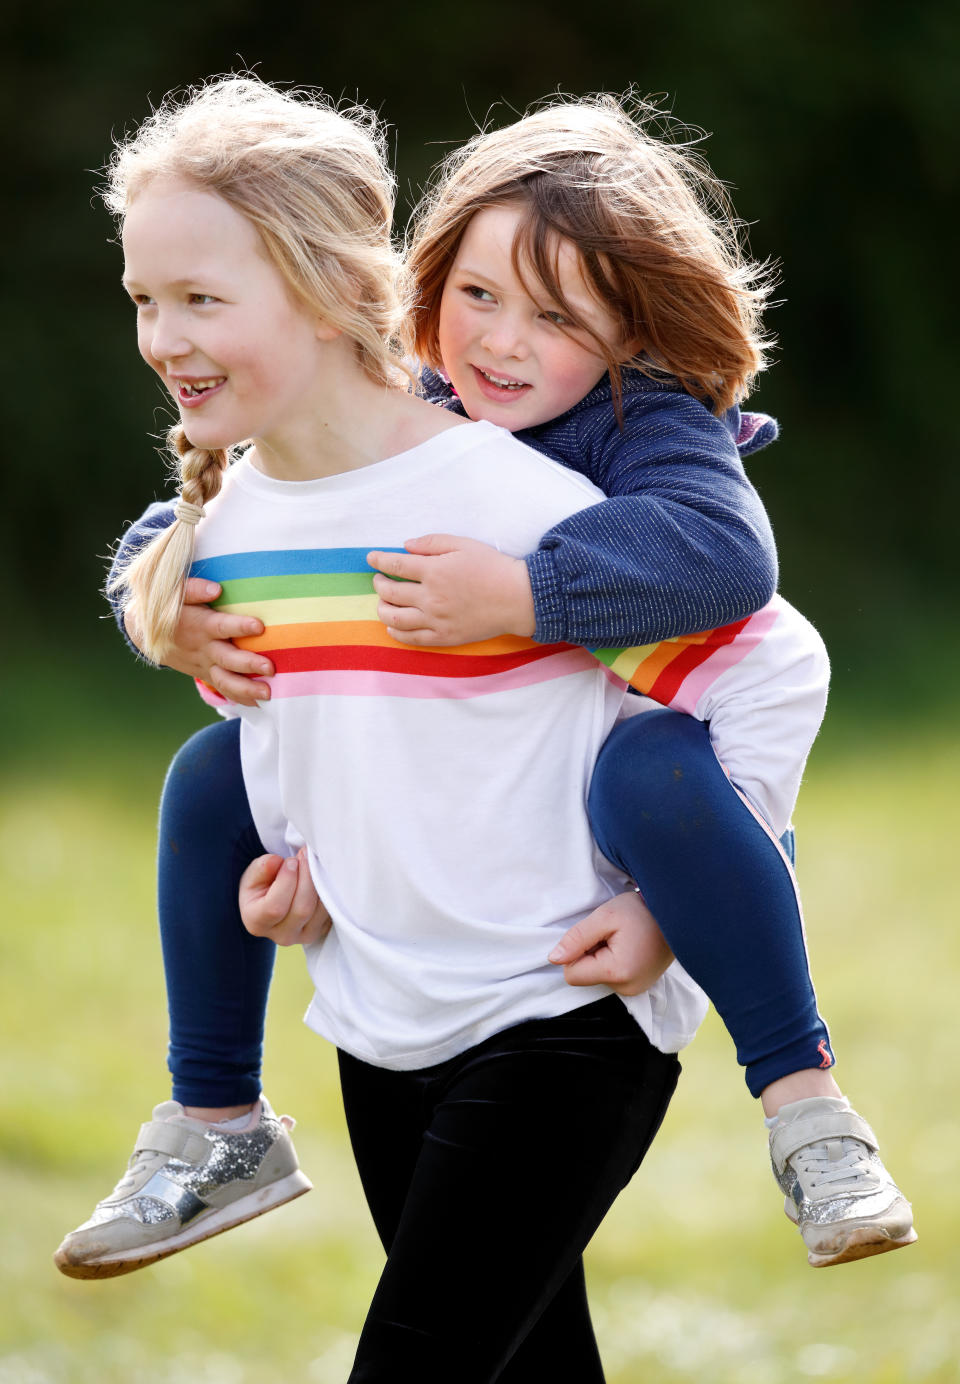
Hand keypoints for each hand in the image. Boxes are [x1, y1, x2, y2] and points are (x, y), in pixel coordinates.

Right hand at [125, 577, 274, 704]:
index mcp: (200, 626)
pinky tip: (259, 704)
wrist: (146, 632)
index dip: (239, 627)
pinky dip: (239, 698)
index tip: (259, 626)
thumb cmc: (170, 607)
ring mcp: (205, 664)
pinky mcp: (206, 674)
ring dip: (246, 689)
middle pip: (227, 659)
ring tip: (268, 693)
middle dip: (248, 664)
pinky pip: (222, 688)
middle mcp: (204, 648)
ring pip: (225, 680)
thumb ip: (194, 589)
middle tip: (270, 668)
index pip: (221, 627)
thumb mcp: (175, 593)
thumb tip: (217, 589)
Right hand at [239, 848, 331, 946]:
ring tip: (314, 862)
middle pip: (302, 908)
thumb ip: (261, 868)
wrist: (273, 903)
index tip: (291, 861)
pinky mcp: (323, 930)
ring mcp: (305, 936)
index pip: (275, 907)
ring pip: (320, 910)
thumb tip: (276, 861)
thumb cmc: (261, 886)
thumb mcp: (253, 875)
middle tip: (305, 854)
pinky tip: (322, 875)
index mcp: (258, 923)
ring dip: (320, 881)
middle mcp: (282, 935)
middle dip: (307, 876)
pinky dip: (330, 890)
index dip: (286, 881)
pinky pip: (332, 910)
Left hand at [367, 534, 535, 646]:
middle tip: (380, 580)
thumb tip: (405, 546)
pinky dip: (396, 632)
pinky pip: (412, 639)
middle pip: (390, 593)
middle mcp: (431, 597)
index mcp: (434, 571)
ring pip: (395, 618)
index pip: (395, 566)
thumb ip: (431, 543)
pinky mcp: (444, 637)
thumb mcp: (462, 544)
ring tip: (383, 602)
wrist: (517, 598)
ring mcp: (436, 620)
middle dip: (379, 584)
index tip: (372, 558)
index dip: (379, 561)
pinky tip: (393, 625)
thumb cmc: (492, 567)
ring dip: (382, 609)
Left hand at [548, 891, 674, 995]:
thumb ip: (576, 938)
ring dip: (602, 957)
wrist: (676, 914)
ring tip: (623, 940)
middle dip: (590, 954)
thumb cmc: (642, 911)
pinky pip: (611, 978)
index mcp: (617, 973)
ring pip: (597, 977)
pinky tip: (629, 948)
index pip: (572, 975)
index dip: (576, 952)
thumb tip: (554, 958)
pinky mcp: (639, 987)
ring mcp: (635, 990)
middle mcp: (627, 988)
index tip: (596, 936)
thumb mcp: (605, 917)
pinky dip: (613, 962)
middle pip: (585, 977)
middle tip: (612, 935)